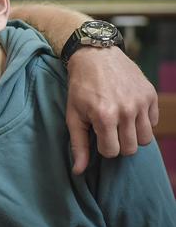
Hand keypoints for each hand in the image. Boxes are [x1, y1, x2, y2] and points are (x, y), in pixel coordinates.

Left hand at [65, 46, 158, 174]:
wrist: (94, 55)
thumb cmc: (80, 87)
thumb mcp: (73, 115)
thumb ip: (78, 145)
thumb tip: (78, 171)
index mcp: (105, 117)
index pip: (112, 152)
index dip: (103, 147)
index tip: (98, 135)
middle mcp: (126, 111)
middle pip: (131, 149)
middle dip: (119, 143)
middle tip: (109, 129)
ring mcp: (141, 102)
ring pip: (145, 139)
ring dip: (132, 135)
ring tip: (120, 123)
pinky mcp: (150, 95)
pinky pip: (153, 122)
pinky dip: (143, 121)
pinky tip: (129, 110)